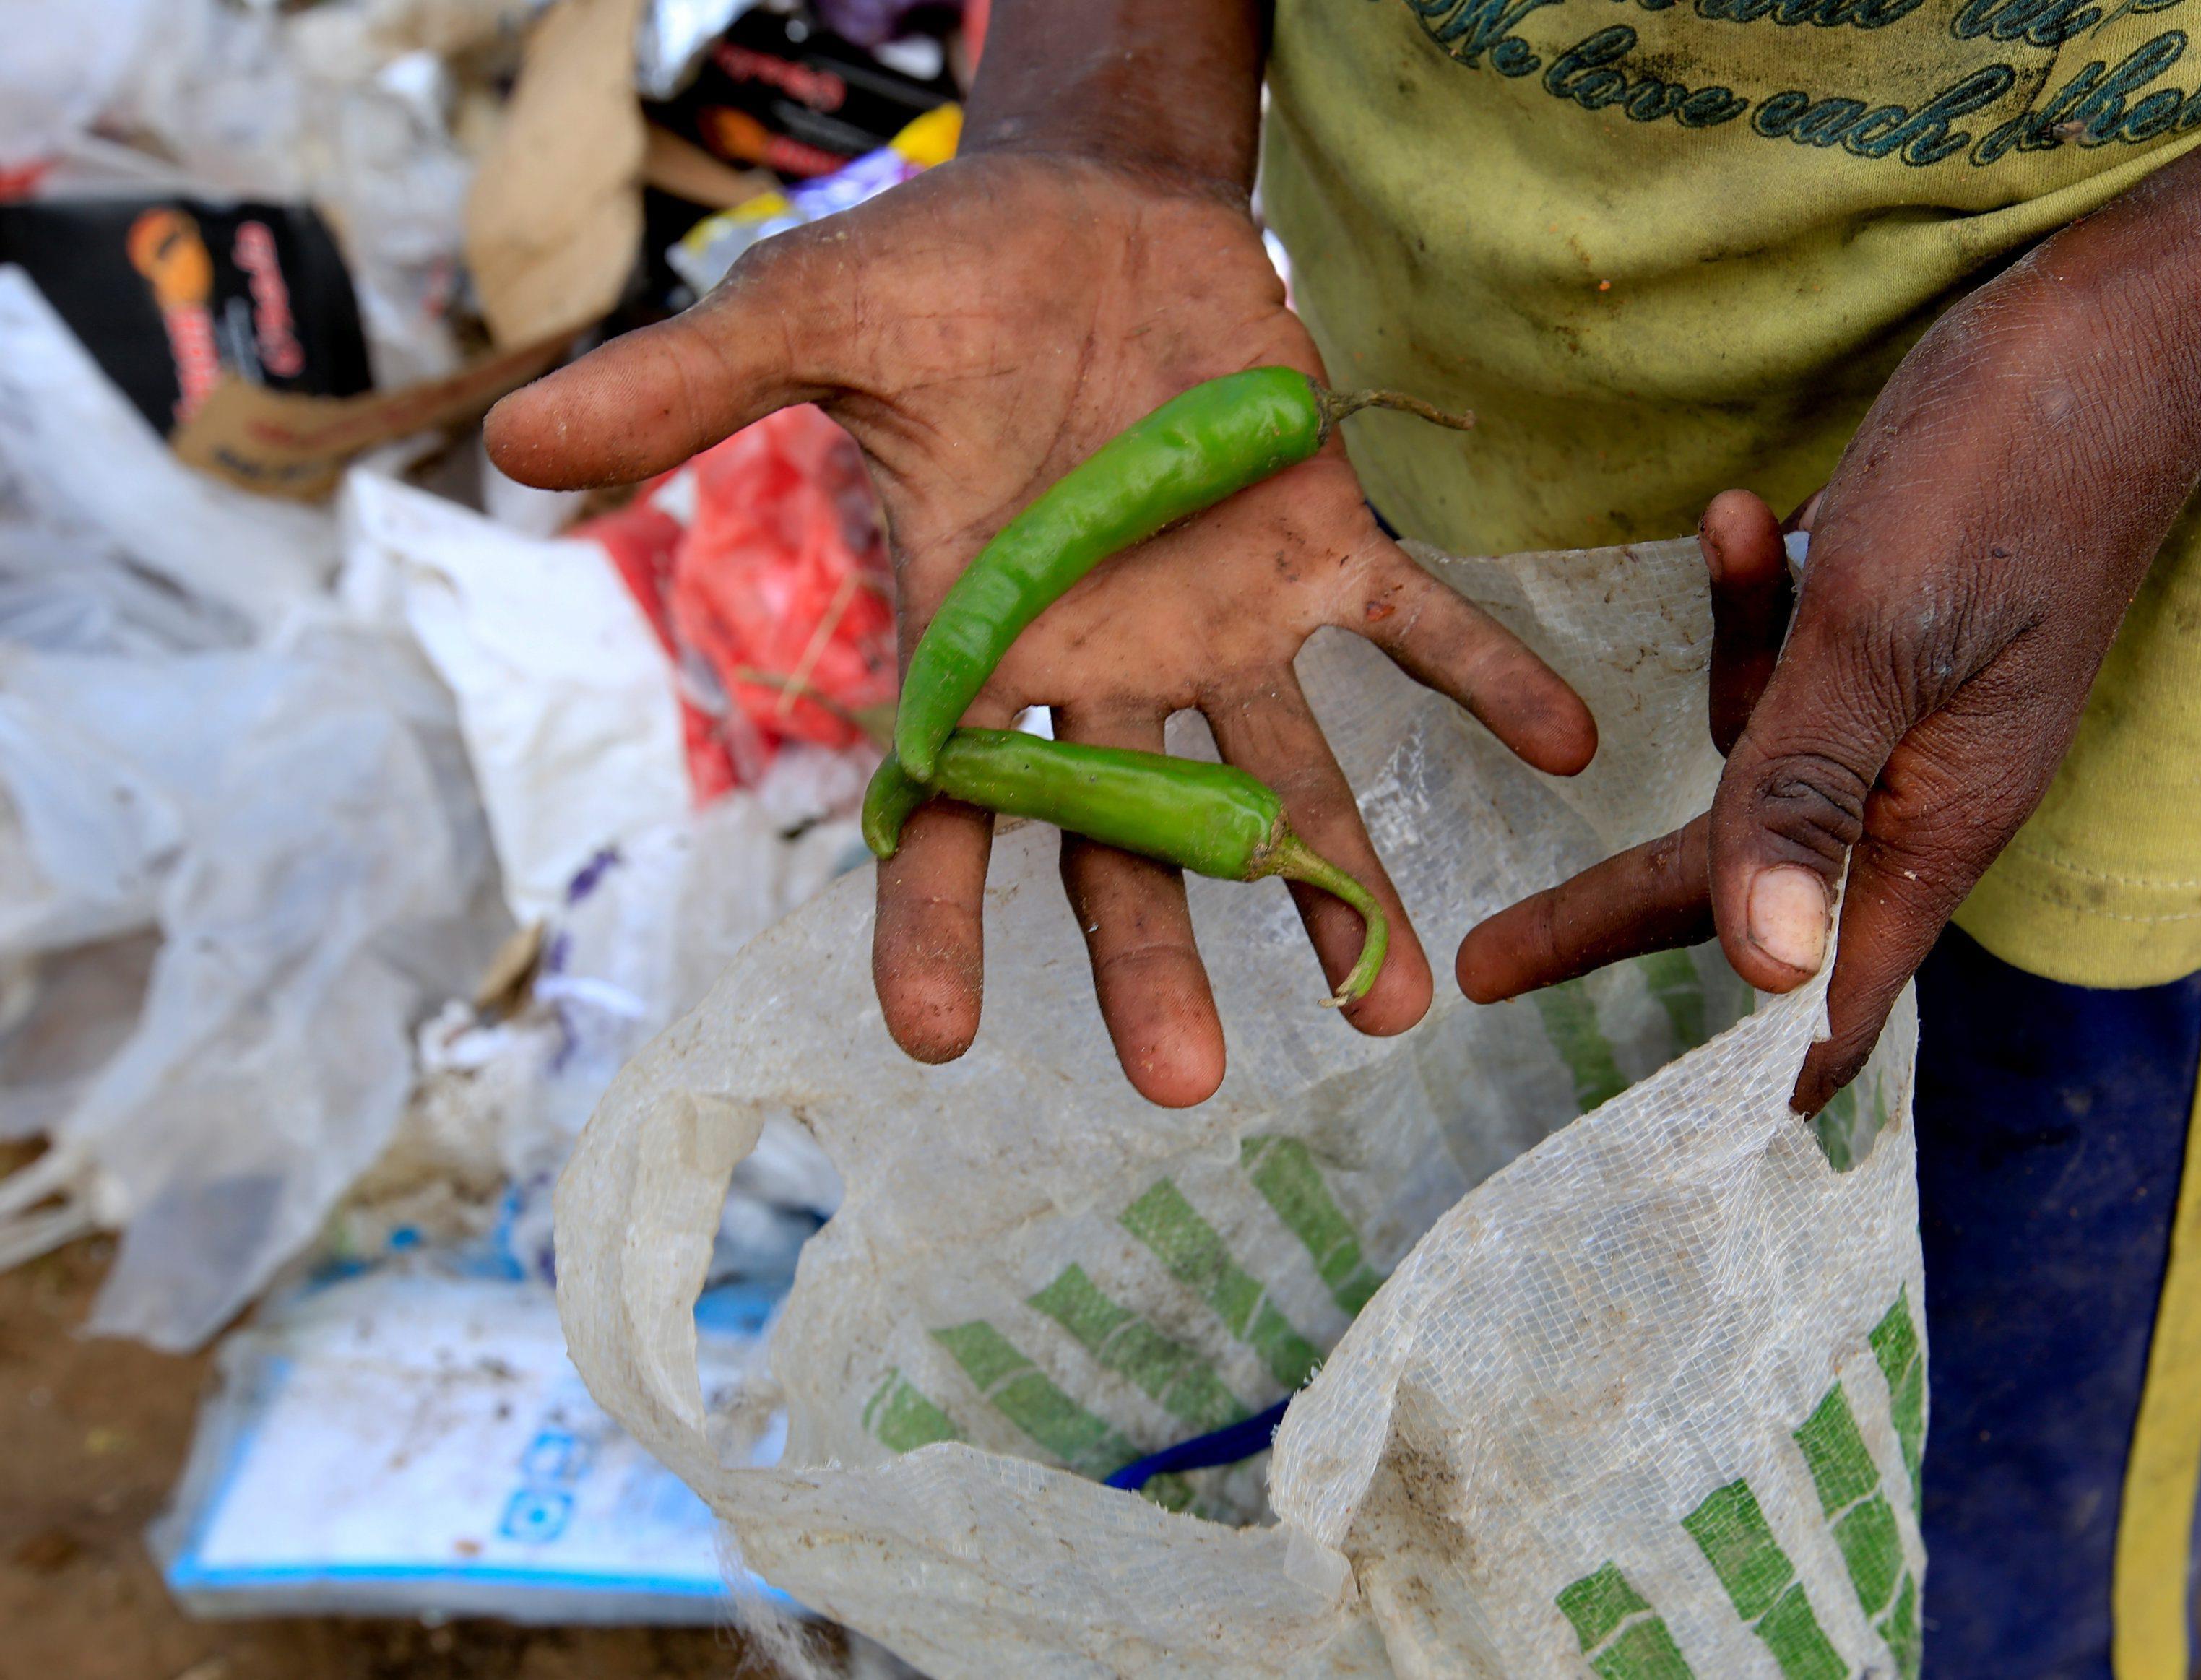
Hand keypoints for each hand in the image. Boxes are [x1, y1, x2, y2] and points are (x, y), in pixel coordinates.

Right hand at [486, 152, 1595, 1106]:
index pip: (947, 798)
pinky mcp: (1324, 543)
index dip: (934, 916)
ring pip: (1280, 774)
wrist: (1090, 206)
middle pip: (1124, 835)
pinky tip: (1566, 746)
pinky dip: (1488, 678)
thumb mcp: (816, 317)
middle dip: (1151, 951)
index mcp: (982, 632)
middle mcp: (1107, 661)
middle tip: (1194, 1077)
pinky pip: (1418, 627)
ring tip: (1395, 991)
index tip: (936, 1034)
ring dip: (1336, 876)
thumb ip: (691, 389)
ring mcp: (1223, 616)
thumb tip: (509, 444)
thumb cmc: (942, 272)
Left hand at [1466, 0, 2200, 1111]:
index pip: (1823, 990)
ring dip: (1720, 675)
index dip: (1738, 1064)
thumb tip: (1761, 975)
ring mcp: (1917, 708)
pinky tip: (1734, 518)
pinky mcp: (1902, 630)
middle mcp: (1924, 786)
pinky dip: (1751, 603)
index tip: (1645, 1137)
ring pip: (1763, 758)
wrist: (2127, 323)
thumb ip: (1803, 799)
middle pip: (1747, 882)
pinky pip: (1797, 659)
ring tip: (1724, 535)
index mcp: (1934, 820)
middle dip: (1618, 910)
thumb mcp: (1878, 640)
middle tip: (1490, 959)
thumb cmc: (2007, 476)